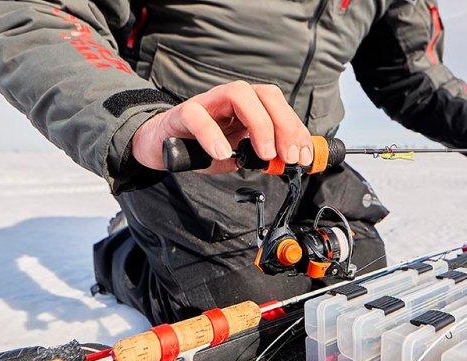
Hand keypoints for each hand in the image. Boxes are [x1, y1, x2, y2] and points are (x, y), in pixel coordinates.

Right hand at [132, 80, 311, 172]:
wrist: (162, 146)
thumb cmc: (202, 148)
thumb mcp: (238, 155)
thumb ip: (260, 157)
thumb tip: (286, 162)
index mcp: (248, 107)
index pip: (279, 107)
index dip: (296, 129)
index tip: (304, 156)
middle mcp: (230, 99)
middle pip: (265, 94)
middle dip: (283, 125)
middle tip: (288, 156)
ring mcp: (207, 102)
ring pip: (238, 93)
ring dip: (258, 123)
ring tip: (262, 154)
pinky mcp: (181, 113)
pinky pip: (197, 116)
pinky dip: (211, 134)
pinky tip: (221, 153)